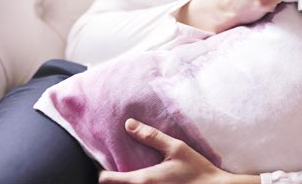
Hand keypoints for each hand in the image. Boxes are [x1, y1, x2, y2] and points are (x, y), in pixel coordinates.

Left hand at [98, 119, 258, 183]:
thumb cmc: (197, 171)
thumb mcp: (176, 148)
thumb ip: (151, 136)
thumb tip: (129, 124)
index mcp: (143, 180)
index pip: (107, 180)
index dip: (104, 173)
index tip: (108, 166)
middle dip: (118, 179)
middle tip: (124, 168)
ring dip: (130, 183)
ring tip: (137, 174)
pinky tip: (153, 181)